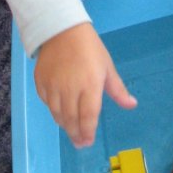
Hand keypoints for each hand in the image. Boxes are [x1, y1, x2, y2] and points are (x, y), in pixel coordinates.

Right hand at [34, 23, 136, 148]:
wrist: (61, 29)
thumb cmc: (89, 48)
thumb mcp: (107, 66)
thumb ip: (117, 89)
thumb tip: (132, 105)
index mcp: (90, 85)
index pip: (88, 116)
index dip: (88, 131)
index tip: (88, 142)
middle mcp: (70, 89)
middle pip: (71, 119)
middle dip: (76, 133)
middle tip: (80, 143)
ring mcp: (53, 86)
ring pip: (57, 114)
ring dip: (65, 124)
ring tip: (71, 130)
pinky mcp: (41, 82)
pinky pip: (46, 102)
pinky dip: (53, 110)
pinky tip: (59, 113)